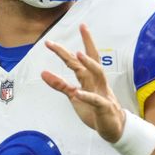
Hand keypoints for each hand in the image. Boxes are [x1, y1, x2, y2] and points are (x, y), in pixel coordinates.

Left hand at [41, 23, 126, 142]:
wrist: (112, 127)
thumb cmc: (94, 109)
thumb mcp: (74, 95)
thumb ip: (60, 84)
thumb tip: (43, 73)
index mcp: (90, 77)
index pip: (80, 59)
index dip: (69, 48)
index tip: (59, 37)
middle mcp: (97, 81)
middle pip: (92, 59)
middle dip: (88, 42)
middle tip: (82, 28)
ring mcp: (101, 92)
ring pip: (97, 73)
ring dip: (88, 63)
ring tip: (78, 54)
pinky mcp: (103, 107)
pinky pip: (95, 100)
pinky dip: (86, 96)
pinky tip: (78, 93)